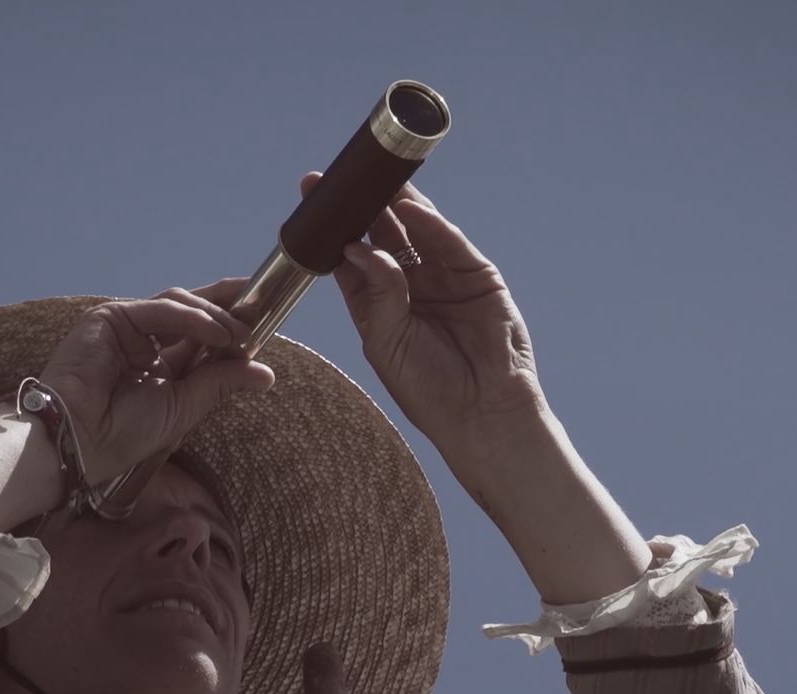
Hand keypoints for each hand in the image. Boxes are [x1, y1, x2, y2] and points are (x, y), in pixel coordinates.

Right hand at [39, 280, 274, 484]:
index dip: (231, 327)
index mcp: (159, 366)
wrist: (79, 442)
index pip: (200, 336)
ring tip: (242, 336)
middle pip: (193, 311)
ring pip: (180, 305)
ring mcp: (126, 327)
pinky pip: (161, 309)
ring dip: (216, 317)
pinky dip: (193, 318)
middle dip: (229, 307)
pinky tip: (219, 334)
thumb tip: (265, 373)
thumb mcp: (185, 408)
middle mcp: (144, 342)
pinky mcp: (111, 317)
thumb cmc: (123, 434)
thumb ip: (220, 383)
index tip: (265, 323)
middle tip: (263, 309)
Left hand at [303, 172, 547, 455]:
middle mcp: (410, 286)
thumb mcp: (388, 342)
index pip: (352, 257)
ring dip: (396, 205)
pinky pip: (450, 243)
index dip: (333, 229)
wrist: (482, 412)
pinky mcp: (477, 275)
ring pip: (417, 231)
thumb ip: (376, 294)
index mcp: (379, 305)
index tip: (314, 199)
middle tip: (339, 179)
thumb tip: (359, 249)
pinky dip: (432, 224)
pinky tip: (412, 209)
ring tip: (374, 180)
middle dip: (362, 208)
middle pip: (383, 236)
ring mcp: (444, 278)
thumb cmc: (428, 389)